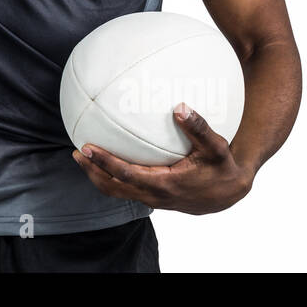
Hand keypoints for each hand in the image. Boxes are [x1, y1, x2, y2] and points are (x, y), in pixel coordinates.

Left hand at [71, 103, 253, 214]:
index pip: (126, 174)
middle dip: (92, 171)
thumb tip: (180, 107)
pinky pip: (126, 190)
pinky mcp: (154, 198)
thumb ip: (198, 127)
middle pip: (113, 187)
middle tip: (76, 152)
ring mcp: (153, 199)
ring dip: (98, 176)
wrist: (229, 193)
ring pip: (117, 191)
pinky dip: (111, 178)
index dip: (104, 162)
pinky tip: (106, 161)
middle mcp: (155, 195)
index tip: (87, 148)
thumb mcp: (215, 147)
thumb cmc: (222, 167)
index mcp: (165, 184)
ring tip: (82, 158)